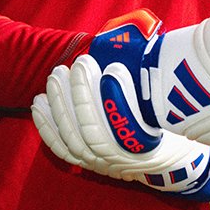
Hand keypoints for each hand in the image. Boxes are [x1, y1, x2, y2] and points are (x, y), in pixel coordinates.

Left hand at [32, 58, 209, 200]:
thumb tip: (145, 45)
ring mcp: (102, 164)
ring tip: (56, 76)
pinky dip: (47, 126)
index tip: (112, 68)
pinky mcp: (87, 163)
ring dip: (61, 106)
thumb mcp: (170, 100)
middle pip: (93, 133)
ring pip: (73, 140)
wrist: (168, 156)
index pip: (126, 129)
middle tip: (79, 64)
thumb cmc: (169, 119)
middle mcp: (123, 161)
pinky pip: (62, 148)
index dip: (116, 99)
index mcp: (149, 146)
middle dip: (81, 95)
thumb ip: (155, 79)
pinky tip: (39, 104)